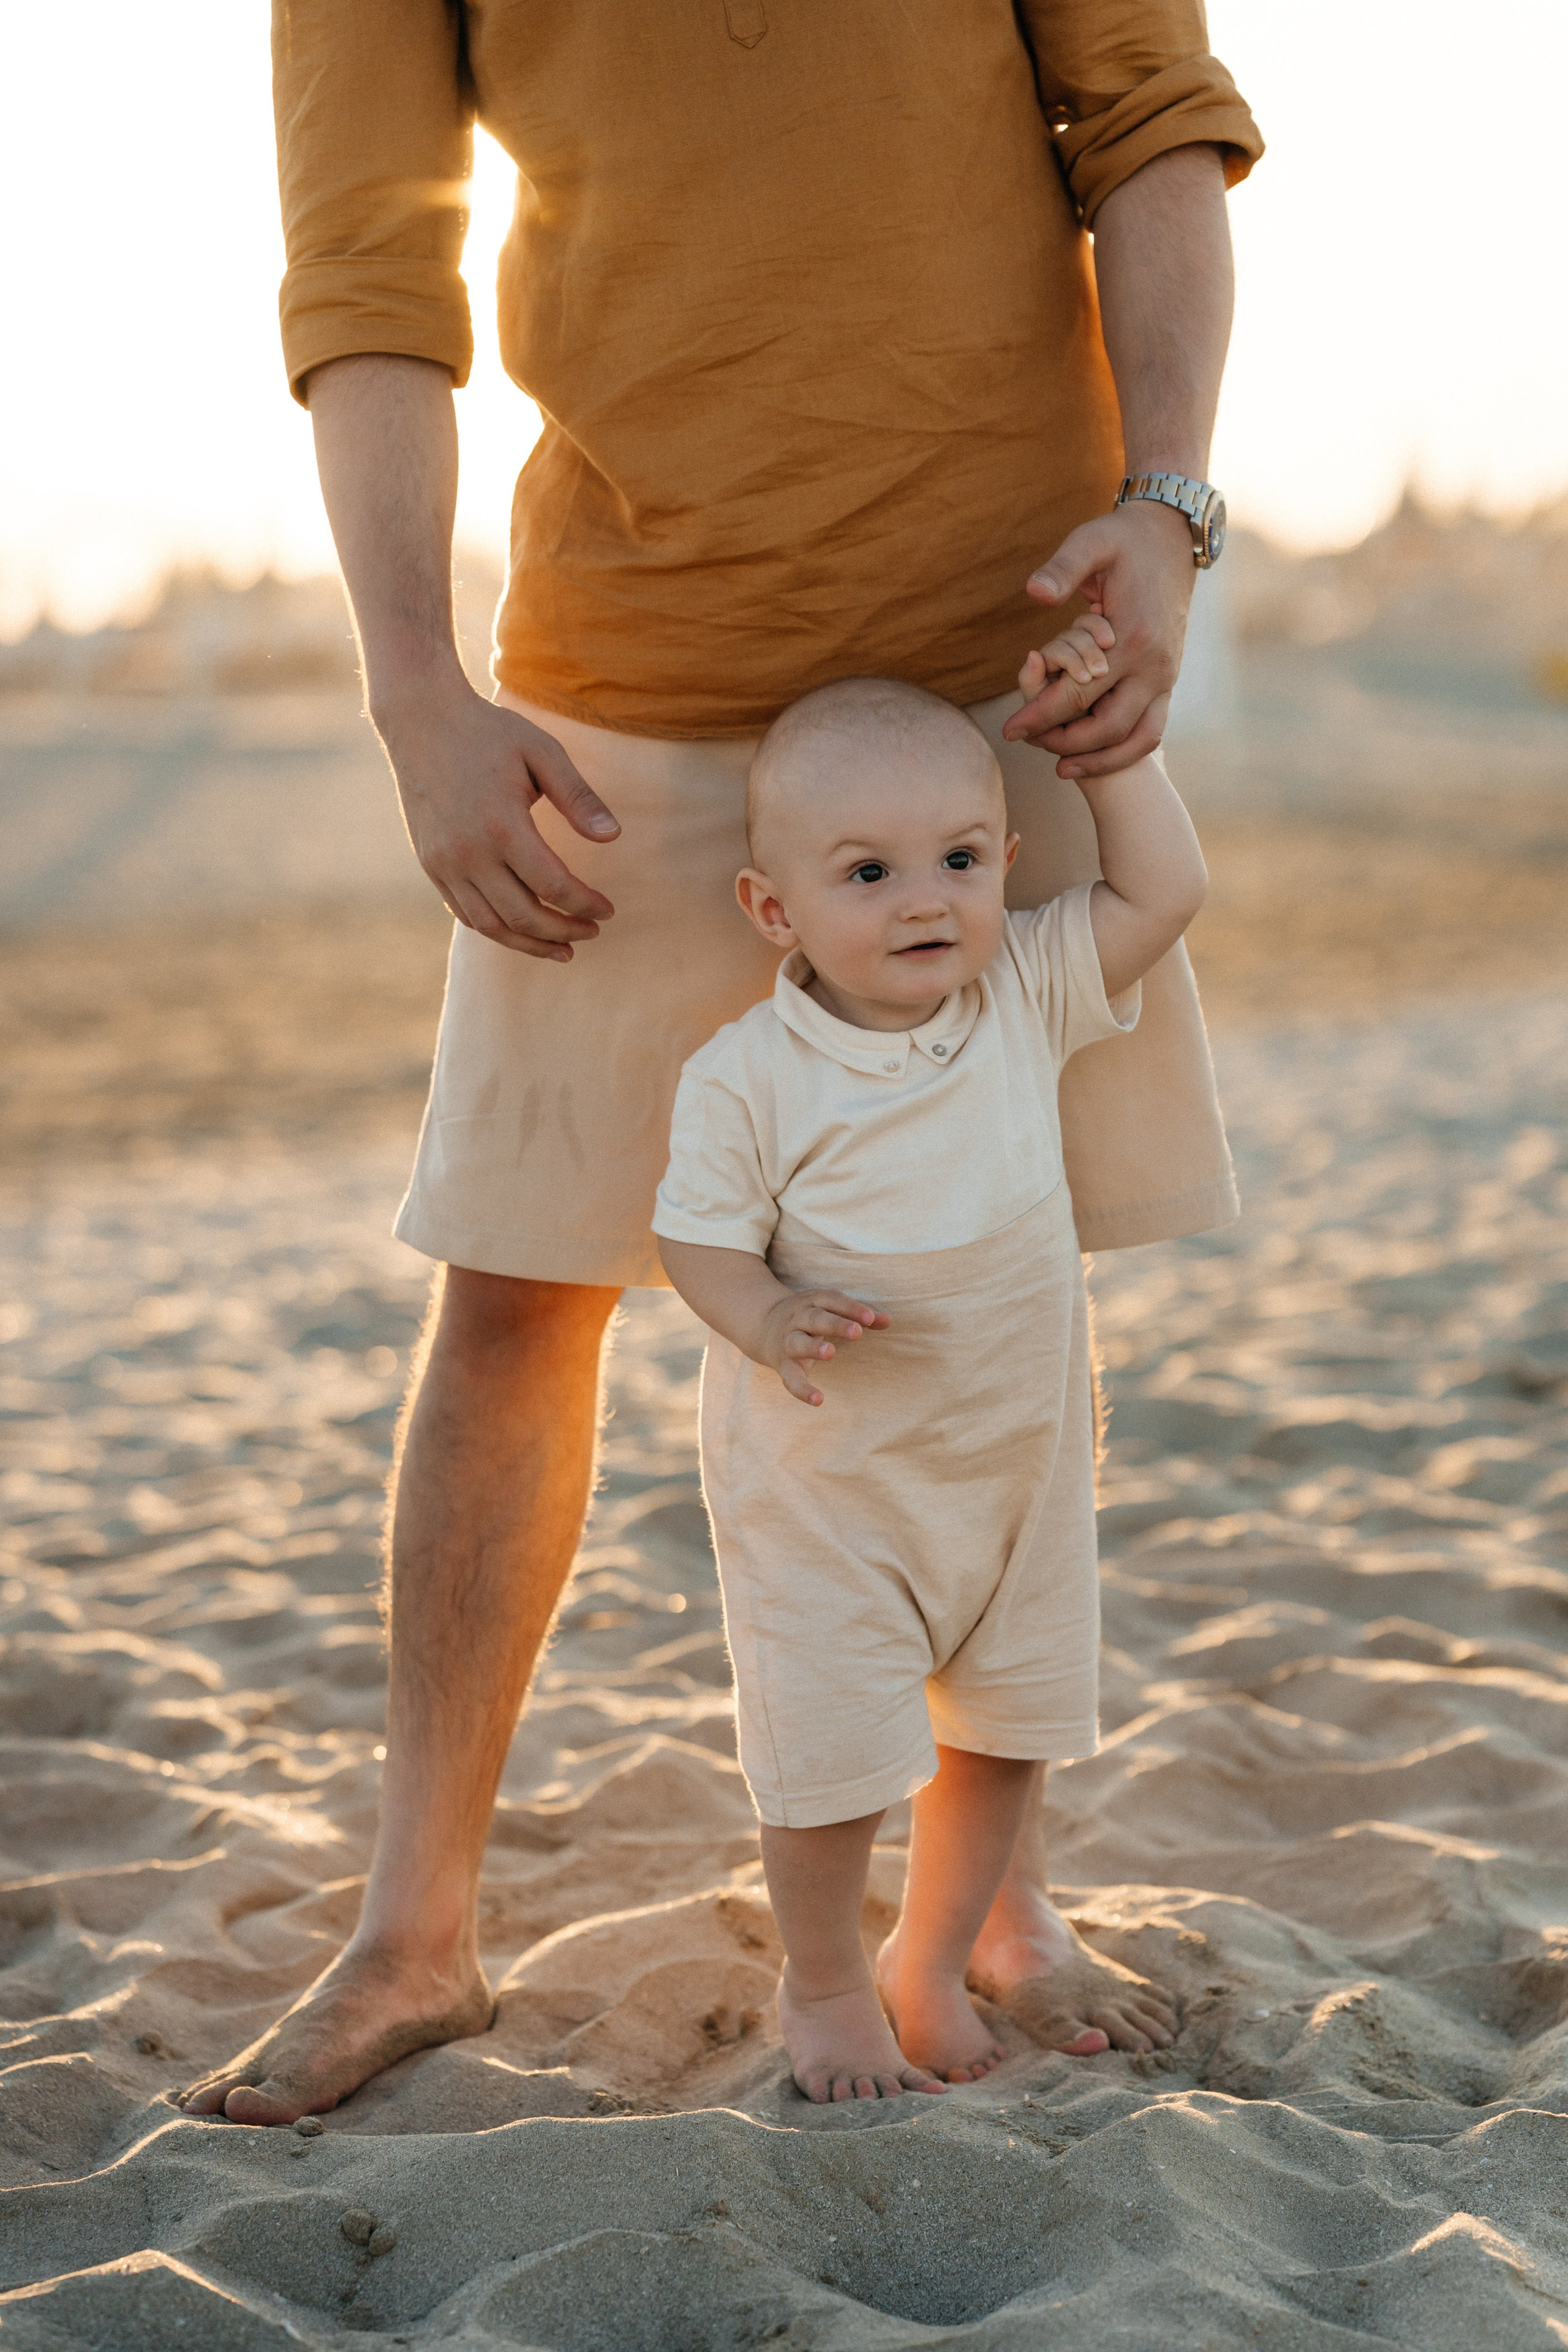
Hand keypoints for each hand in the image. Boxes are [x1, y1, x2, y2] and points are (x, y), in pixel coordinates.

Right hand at [375, 675, 621, 959]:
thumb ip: (578, 797)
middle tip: (591, 931)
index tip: (608, 910)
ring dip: (530, 943)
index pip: (553, 886)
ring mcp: (444, 863)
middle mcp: (469, 853)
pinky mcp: (431, 865)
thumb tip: (613, 837)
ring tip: (562, 949)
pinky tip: (521, 930)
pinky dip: (496, 928)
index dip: (586, 905)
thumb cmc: (488, 732)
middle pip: (523, 916)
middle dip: (563, 931)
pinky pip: (464, 913)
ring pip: (491, 925)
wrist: (420, 719)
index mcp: (502, 825)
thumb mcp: (542, 752)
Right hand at [761, 1290, 890, 1405]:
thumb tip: (890, 1321)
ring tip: (830, 1353)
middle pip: (815, 1318)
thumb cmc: (810, 1317)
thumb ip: (860, 1316)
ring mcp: (788, 1341)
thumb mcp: (831, 1310)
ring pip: (797, 1342)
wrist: (763, 1325)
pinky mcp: (783, 1365)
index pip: (831, 1300)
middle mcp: (797, 1319)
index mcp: (812, 1302)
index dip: (850, 1308)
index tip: (870, 1318)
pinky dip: (801, 1389)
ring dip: (813, 1347)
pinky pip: (790, 1378)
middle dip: (835, 1324)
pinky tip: (818, 1400)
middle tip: (857, 1332)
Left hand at [1002, 498, 1195, 779]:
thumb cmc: (1124, 539)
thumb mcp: (1091, 542)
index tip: (1009, 730)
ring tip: (1059, 765)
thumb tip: (1034, 594)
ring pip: (1135, 739)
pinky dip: (1122, 750)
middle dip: (1062, 742)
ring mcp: (1167, 677)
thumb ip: (1062, 568)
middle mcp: (1156, 666)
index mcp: (1134, 638)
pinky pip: (1150, 730)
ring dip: (1097, 758)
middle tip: (1026, 742)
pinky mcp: (1169, 680)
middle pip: (1105, 727)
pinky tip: (1091, 755)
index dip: (1040, 715)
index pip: (1078, 694)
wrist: (1173, 537)